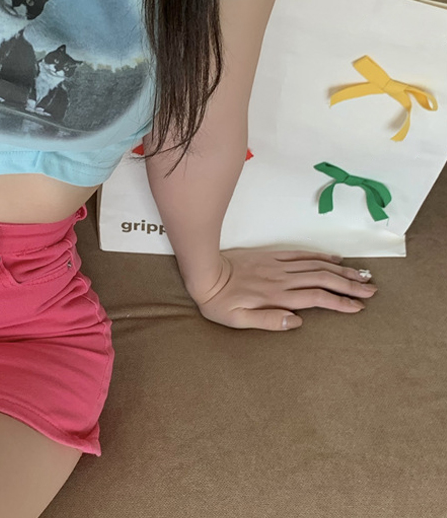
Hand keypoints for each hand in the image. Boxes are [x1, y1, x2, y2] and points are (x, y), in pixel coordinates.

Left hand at [190, 248, 377, 331]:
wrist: (204, 273)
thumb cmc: (219, 302)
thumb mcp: (238, 320)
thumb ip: (268, 321)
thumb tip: (296, 322)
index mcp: (277, 296)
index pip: (316, 298)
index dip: (340, 302)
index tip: (358, 307)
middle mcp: (282, 279)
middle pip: (323, 279)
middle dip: (349, 284)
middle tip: (372, 290)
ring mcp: (278, 266)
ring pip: (316, 265)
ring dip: (340, 269)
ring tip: (361, 274)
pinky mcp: (271, 257)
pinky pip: (300, 254)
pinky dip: (319, 256)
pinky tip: (333, 258)